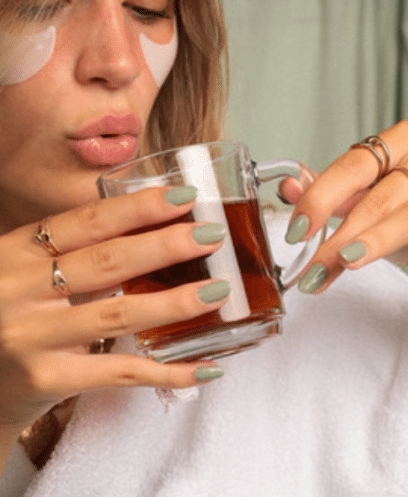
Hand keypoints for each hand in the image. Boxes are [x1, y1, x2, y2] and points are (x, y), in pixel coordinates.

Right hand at [0, 187, 227, 433]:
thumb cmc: (12, 312)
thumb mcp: (27, 269)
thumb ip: (75, 251)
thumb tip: (154, 229)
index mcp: (17, 251)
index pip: (87, 221)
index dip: (139, 208)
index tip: (184, 197)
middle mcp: (19, 289)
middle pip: (107, 261)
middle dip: (166, 246)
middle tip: (211, 236)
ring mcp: (32, 337)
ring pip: (118, 313)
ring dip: (176, 302)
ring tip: (218, 291)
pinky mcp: (46, 379)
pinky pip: (120, 372)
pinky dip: (168, 370)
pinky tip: (205, 365)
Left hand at [282, 121, 407, 333]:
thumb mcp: (362, 208)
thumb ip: (328, 196)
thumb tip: (288, 188)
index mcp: (396, 142)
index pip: (351, 166)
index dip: (320, 198)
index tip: (297, 229)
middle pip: (376, 195)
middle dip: (339, 235)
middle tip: (315, 264)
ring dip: (371, 244)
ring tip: (344, 264)